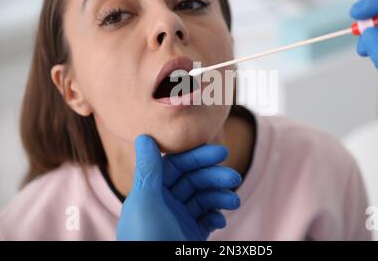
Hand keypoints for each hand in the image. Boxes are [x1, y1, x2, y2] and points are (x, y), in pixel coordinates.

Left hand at [116, 135, 240, 239]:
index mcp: (150, 194)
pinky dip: (216, 216)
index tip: (220, 153)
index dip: (197, 157)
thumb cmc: (148, 242)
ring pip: (203, 199)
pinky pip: (207, 219)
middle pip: (193, 181)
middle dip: (214, 178)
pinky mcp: (190, 236)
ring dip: (220, 197)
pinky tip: (221, 221)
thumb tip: (143, 135)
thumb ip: (148, 170)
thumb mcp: (146, 203)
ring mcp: (179, 220)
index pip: (176, 166)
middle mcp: (164, 204)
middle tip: (235, 178)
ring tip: (234, 203)